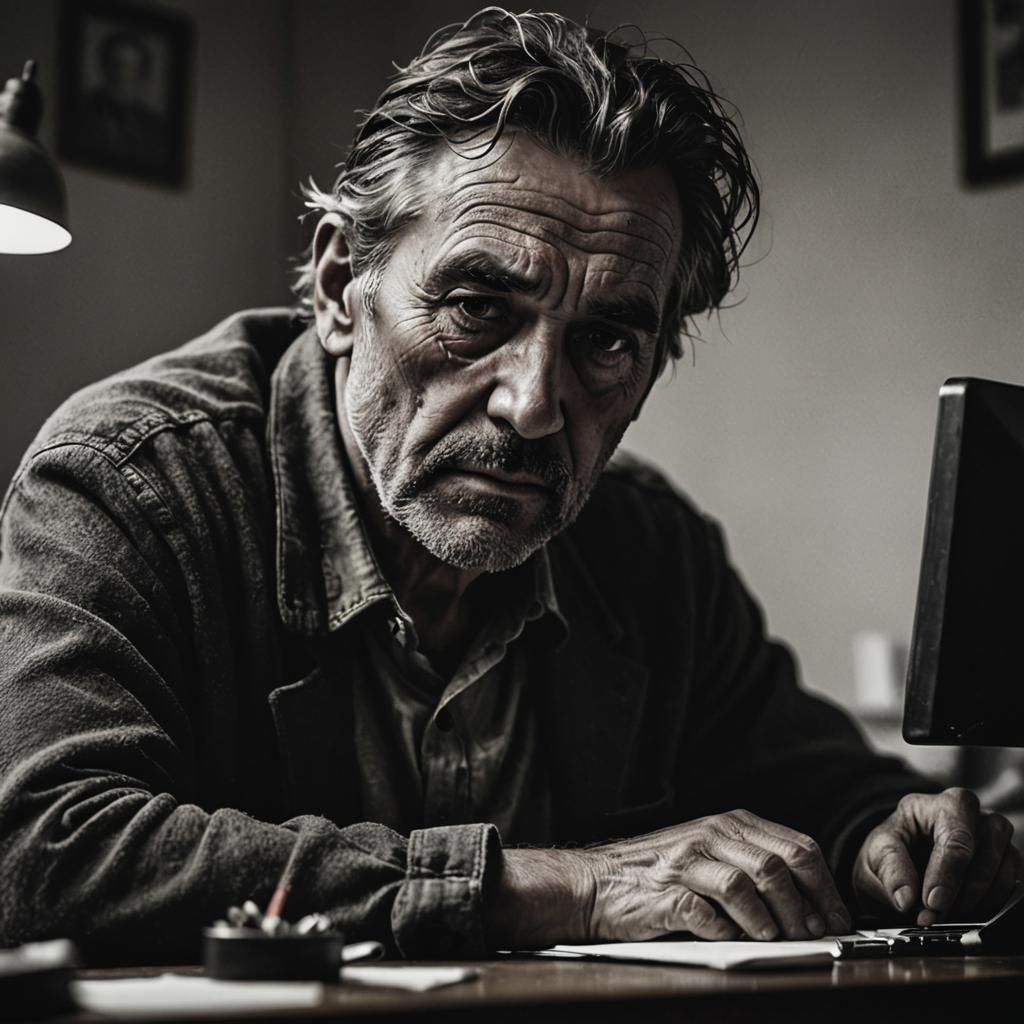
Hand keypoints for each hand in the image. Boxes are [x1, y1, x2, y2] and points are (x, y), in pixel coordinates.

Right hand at [486, 809, 851, 947]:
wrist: (594, 883)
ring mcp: (689, 860)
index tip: (836, 920)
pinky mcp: (668, 892)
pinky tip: (737, 938)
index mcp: (729, 825)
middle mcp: (712, 834)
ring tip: (777, 940)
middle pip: (781, 864)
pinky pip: (713, 910)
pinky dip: (733, 929)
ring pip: (753, 882)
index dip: (824, 888)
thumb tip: (811, 905)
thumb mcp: (709, 856)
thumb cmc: (656, 876)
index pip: (797, 848)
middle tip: (813, 936)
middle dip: (807, 907)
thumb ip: (752, 866)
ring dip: (775, 919)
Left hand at [852, 788, 1021, 925]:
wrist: (901, 859)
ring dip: (980, 897)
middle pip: (990, 842)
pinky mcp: (1005, 860)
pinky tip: (966, 912)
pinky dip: (991, 903)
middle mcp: (972, 815)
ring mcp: (993, 837)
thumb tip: (906, 899)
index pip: (954, 836)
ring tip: (950, 915)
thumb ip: (890, 870)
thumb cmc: (893, 849)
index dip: (946, 874)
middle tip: (940, 913)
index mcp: (937, 805)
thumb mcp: (877, 852)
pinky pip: (1012, 882)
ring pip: (1007, 862)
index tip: (932, 902)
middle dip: (967, 885)